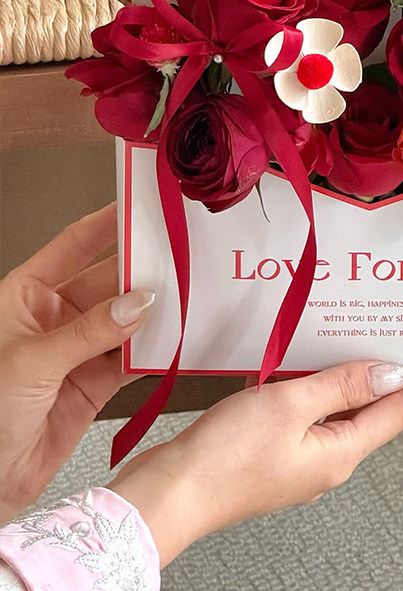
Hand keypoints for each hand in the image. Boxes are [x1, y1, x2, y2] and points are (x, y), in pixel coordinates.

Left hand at [0, 205, 154, 520]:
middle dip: (144, 272)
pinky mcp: (95, 384)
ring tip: (190, 298)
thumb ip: (90, 331)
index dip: (109, 223)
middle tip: (183, 259)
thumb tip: (138, 301)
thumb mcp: (32, 363)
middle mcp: (53, 318)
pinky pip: (133, 357)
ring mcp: (77, 351)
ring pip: (127, 320)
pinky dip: (157, 350)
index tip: (144, 206)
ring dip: (156, 313)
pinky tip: (177, 340)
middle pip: (109, 282)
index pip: (75, 245)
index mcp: (25, 297)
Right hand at [109, 362, 402, 562]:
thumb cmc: (225, 457)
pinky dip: (320, 384)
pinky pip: (309, 412)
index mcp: (344, 452)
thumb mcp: (290, 407)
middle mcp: (330, 458)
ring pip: (342, 407)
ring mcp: (300, 458)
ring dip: (359, 374)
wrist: (165, 498)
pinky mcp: (271, 453)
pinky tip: (315, 360)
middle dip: (401, 372)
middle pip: (377, 409)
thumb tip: (394, 372)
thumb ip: (342, 385)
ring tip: (378, 335)